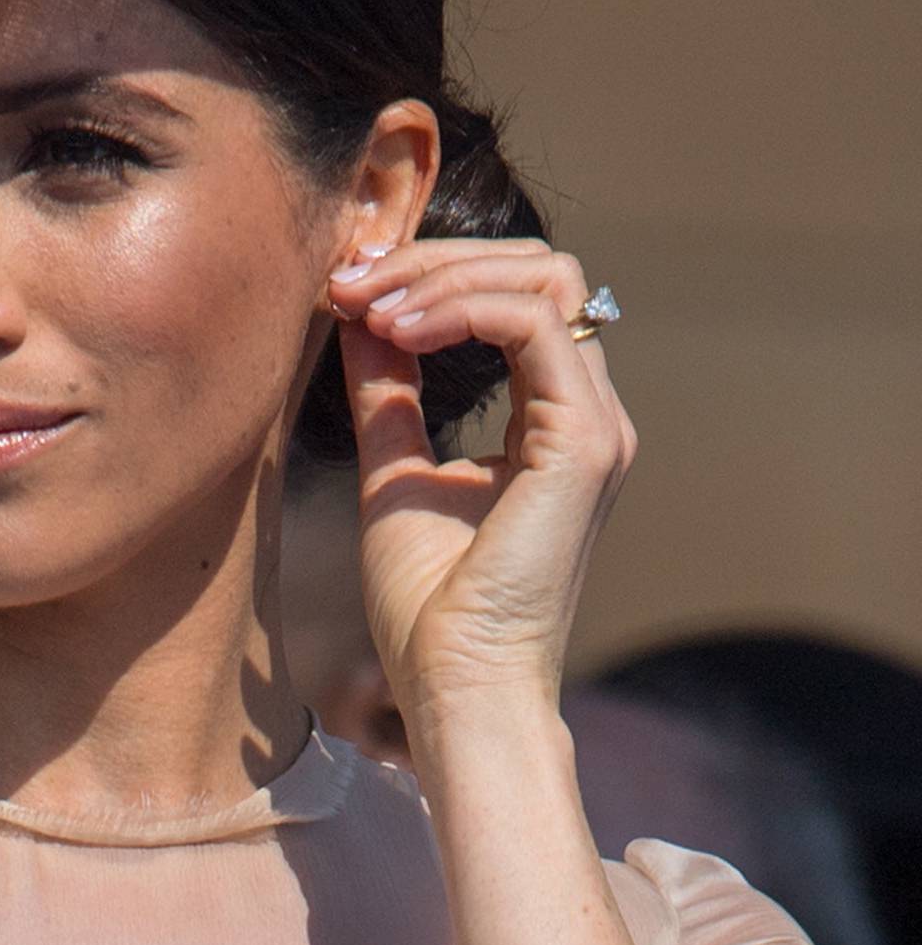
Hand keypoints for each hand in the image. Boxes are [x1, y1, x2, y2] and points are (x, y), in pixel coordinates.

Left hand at [323, 238, 634, 735]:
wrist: (455, 685)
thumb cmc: (430, 604)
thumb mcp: (393, 471)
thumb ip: (387, 393)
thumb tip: (360, 317)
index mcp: (554, 420)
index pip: (518, 294)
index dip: (432, 273)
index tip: (347, 288)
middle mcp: (588, 414)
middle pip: (538, 269)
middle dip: (435, 259)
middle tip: (351, 282)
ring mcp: (596, 426)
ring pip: (544, 280)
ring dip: (441, 275)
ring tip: (367, 305)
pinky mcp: (583, 444)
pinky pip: (534, 323)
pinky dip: (459, 308)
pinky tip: (395, 333)